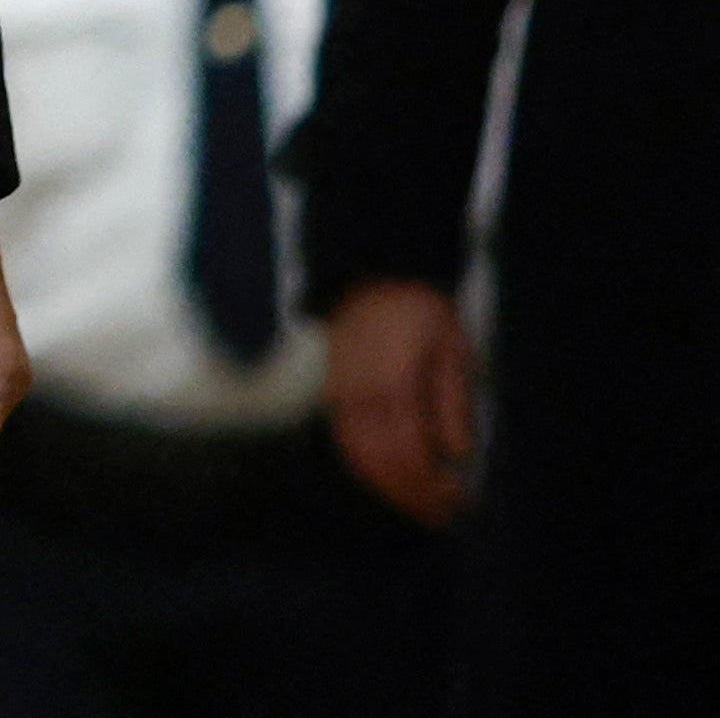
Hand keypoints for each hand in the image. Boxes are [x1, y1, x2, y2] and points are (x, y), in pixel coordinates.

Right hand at [325, 277, 471, 525]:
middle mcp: (359, 395)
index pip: (410, 451)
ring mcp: (339, 394)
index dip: (432, 484)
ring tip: (417, 504)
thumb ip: (453, 403)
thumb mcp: (452, 348)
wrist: (371, 274)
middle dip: (411, 494)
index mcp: (393, 383)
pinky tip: (386, 477)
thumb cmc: (419, 310)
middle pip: (382, 461)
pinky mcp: (331, 392)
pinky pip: (345, 440)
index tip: (457, 500)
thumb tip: (456, 454)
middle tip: (441, 513)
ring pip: (358, 456)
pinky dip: (365, 466)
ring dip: (388, 487)